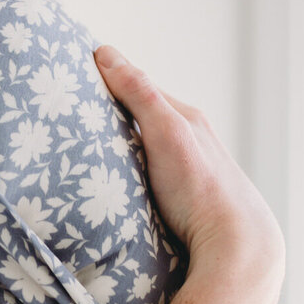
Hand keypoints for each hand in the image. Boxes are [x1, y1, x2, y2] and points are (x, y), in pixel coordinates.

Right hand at [94, 45, 283, 303]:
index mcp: (185, 117)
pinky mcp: (180, 202)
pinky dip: (127, 172)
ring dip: (116, 148)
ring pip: (143, 149)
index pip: (137, 86)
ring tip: (82, 151)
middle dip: (107, 115)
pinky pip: (147, 177)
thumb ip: (139, 92)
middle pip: (139, 118)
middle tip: (67, 116)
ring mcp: (184, 172)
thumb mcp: (166, 131)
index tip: (70, 79)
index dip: (104, 80)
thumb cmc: (201, 187)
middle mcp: (189, 140)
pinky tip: (114, 184)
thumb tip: (104, 53)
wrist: (236, 250)